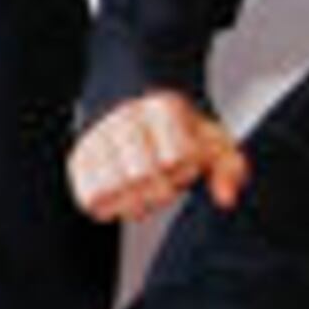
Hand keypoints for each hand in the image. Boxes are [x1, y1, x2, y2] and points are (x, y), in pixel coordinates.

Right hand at [67, 89, 248, 222]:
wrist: (137, 105)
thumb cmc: (178, 132)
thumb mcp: (214, 142)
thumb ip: (229, 169)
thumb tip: (226, 199)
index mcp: (164, 109)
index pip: (174, 157)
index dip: (183, 173)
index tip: (184, 167)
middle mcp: (126, 118)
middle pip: (140, 175)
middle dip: (158, 190)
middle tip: (163, 183)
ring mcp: (98, 137)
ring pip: (110, 189)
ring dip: (131, 201)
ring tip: (142, 189)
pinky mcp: (79, 158)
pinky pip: (89, 197)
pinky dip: (106, 204)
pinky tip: (122, 193)